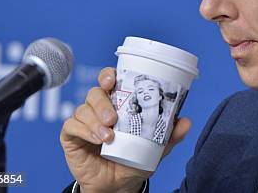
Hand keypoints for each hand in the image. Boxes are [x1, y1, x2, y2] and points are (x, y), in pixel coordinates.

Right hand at [60, 67, 191, 192]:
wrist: (118, 186)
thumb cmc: (133, 160)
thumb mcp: (155, 148)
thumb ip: (169, 136)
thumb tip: (186, 122)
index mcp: (118, 104)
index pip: (109, 81)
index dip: (108, 75)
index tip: (112, 79)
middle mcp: (99, 109)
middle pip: (94, 93)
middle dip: (102, 102)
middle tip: (113, 118)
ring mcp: (84, 122)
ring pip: (83, 109)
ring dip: (95, 120)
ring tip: (108, 136)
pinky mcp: (71, 136)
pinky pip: (71, 126)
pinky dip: (84, 131)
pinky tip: (96, 140)